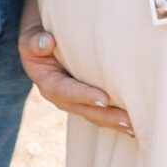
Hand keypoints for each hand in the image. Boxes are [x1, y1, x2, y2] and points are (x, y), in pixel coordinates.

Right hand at [18, 25, 134, 136]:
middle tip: (129, 120)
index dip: (84, 96)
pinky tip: (134, 123)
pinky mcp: (85, 101)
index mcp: (48, 84)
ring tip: (135, 125)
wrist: (41, 48)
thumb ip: (36, 42)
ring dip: (115, 121)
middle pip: (85, 110)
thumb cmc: (37, 41)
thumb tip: (47, 41)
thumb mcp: (30, 40)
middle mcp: (62, 98)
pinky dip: (115, 119)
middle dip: (107, 116)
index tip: (104, 99)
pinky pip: (100, 112)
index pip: (66, 91)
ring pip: (95, 116)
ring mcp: (74, 102)